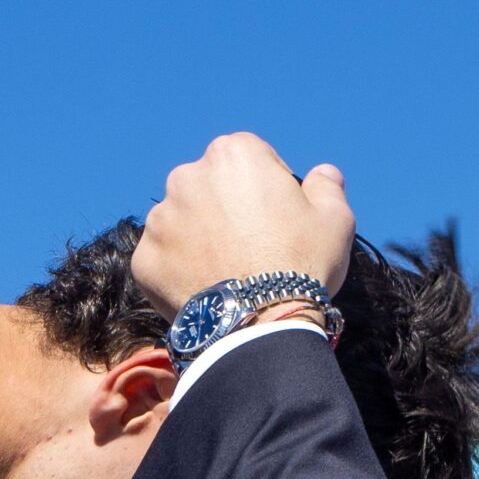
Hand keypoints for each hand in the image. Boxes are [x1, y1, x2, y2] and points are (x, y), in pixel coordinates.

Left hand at [133, 132, 352, 316]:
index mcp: (234, 154)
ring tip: (227, 272)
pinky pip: (163, 258)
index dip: (267, 187)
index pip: (250, 158)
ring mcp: (161, 218)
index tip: (277, 218)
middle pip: (210, 187)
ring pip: (182, 222)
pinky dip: (179, 271)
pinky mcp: (144, 258)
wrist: (260, 324)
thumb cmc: (301, 264)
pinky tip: (206, 289)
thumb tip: (324, 173)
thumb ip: (326, 187)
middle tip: (251, 247)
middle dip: (226, 209)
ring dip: (199, 238)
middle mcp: (188, 176)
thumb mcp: (334, 220)